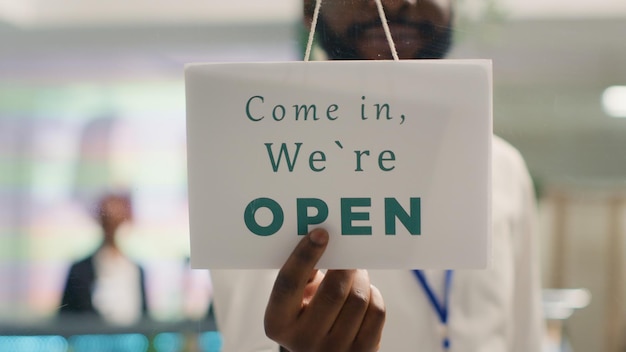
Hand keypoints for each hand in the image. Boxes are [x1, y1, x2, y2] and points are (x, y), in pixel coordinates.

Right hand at [264, 229, 385, 351]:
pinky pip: (376, 311)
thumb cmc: (309, 316)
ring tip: (356, 273)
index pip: (288, 283)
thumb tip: (321, 240)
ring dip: (361, 278)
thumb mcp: (295, 300)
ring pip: (358, 299)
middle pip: (332, 291)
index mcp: (278, 322)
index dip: (304, 256)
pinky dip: (373, 295)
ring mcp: (333, 350)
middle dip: (345, 266)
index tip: (320, 233)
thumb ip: (302, 275)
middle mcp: (302, 340)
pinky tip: (365, 294)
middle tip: (349, 252)